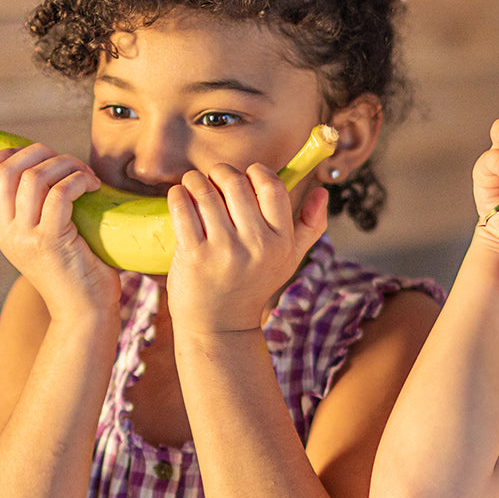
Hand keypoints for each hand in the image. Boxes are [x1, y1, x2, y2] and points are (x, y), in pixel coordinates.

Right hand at [0, 142, 119, 317]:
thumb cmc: (79, 276)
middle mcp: (7, 232)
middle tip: (69, 163)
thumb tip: (59, 174)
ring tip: (86, 175)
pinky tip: (93, 186)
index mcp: (3, 232)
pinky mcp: (51, 241)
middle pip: (4, 171)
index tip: (37, 156)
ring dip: (64, 165)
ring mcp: (25, 237)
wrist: (85, 314)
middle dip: (38, 153)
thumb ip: (42, 216)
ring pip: (32, 177)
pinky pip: (59, 194)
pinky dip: (78, 181)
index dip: (4, 158)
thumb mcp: (49, 243)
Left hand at [165, 163, 328, 332]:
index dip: (255, 172)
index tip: (244, 178)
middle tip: (213, 181)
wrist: (220, 325)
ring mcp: (224, 250)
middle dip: (220, 172)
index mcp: (282, 241)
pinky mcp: (194, 255)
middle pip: (235, 182)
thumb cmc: (254, 285)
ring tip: (193, 188)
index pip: (271, 186)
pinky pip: (182, 207)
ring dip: (195, 181)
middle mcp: (257, 245)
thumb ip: (311, 225)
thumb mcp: (289, 259)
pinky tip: (180, 198)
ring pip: (204, 190)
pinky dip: (177, 195)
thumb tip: (321, 191)